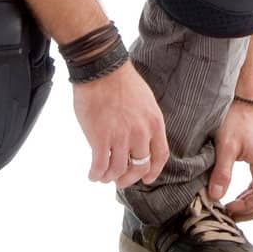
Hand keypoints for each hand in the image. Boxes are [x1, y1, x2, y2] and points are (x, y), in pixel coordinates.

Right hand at [72, 60, 169, 189]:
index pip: (160, 156)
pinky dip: (96, 174)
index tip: (146, 179)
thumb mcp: (146, 102)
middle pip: (139, 167)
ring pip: (118, 170)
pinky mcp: (100, 138)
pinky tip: (92, 174)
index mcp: (155, 123)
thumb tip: (139, 143)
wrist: (102, 69)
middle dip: (128, 178)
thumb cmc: (122, 82)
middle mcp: (141, 133)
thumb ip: (145, 123)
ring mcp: (120, 137)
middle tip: (120, 181)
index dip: (153, 171)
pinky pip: (100, 166)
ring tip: (103, 177)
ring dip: (110, 177)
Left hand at [207, 100, 252, 220]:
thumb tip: (215, 197)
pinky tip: (238, 196)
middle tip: (229, 215)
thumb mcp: (225, 145)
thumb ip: (222, 172)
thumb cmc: (236, 118)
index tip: (226, 209)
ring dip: (252, 205)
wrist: (247, 98)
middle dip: (250, 212)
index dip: (245, 209)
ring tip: (232, 208)